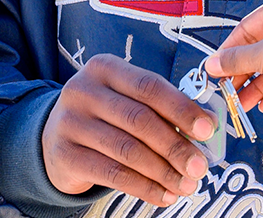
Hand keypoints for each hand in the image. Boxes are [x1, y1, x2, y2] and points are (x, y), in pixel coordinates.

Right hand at [43, 54, 215, 205]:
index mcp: (104, 68)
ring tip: (186, 184)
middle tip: (200, 166)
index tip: (208, 130)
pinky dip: (144, 187)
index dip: (182, 109)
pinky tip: (164, 195)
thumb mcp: (126, 100)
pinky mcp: (65, 155)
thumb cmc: (105, 116)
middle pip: (140, 120)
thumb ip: (161, 109)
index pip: (149, 86)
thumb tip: (206, 129)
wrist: (55, 137)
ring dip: (163, 171)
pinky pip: (113, 174)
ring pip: (128, 150)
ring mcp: (70, 123)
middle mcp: (83, 91)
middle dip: (176, 146)